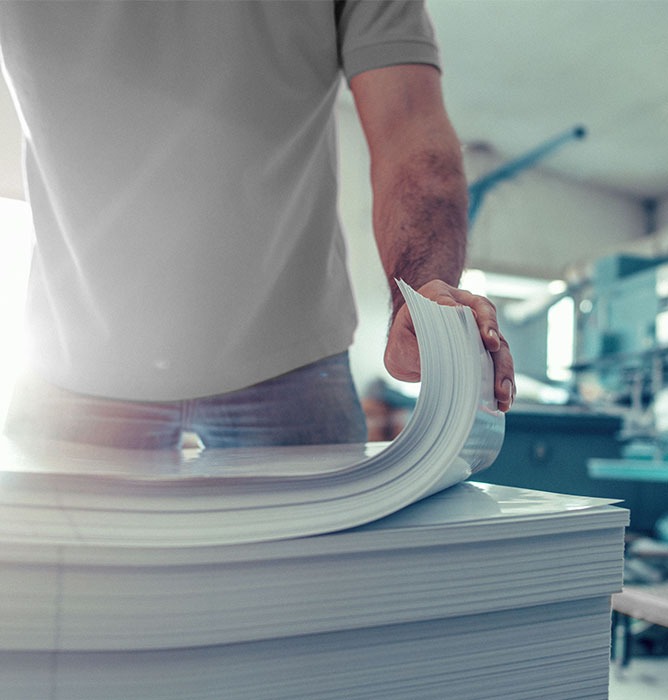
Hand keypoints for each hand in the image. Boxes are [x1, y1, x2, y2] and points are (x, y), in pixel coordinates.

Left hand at [384, 280, 515, 411]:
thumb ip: (412, 348)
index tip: (489, 341)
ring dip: (504, 374)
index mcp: (440, 295)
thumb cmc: (404, 337)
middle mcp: (466, 306)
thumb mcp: (399, 340)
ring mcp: (478, 327)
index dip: (481, 322)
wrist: (407, 340)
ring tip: (504, 398)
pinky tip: (504, 401)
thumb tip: (430, 364)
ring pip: (500, 347)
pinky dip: (502, 382)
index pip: (464, 304)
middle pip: (491, 327)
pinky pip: (498, 363)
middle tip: (499, 379)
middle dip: (498, 355)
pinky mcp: (484, 348)